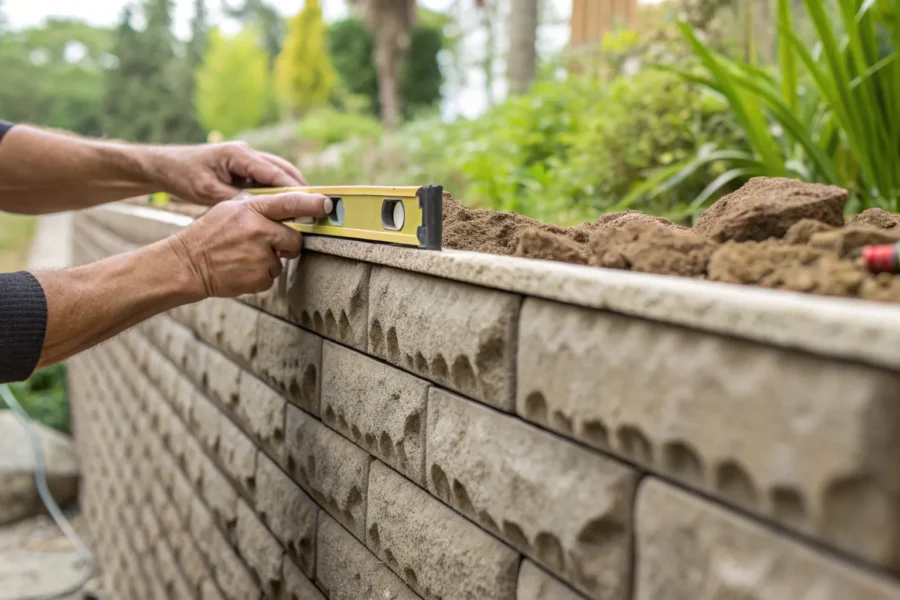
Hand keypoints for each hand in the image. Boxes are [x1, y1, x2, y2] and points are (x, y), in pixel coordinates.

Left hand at [147, 141, 308, 204]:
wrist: (166, 165)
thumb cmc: (184, 175)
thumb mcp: (207, 191)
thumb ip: (235, 199)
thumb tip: (260, 211)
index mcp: (239, 155)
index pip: (275, 172)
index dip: (295, 188)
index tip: (311, 202)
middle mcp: (247, 154)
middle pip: (283, 169)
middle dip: (301, 188)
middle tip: (317, 207)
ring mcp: (247, 160)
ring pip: (278, 173)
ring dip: (292, 189)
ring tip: (306, 209)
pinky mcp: (244, 168)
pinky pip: (268, 179)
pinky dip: (278, 191)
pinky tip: (284, 208)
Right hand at [166, 191, 331, 298]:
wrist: (186, 264)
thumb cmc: (209, 235)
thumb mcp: (230, 210)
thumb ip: (259, 209)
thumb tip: (289, 212)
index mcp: (250, 209)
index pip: (288, 203)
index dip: (311, 204)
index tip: (327, 205)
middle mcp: (257, 230)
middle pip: (294, 238)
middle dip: (286, 244)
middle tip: (264, 245)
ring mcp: (259, 255)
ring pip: (282, 260)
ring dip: (269, 261)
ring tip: (242, 257)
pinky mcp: (259, 278)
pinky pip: (272, 277)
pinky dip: (260, 276)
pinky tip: (240, 269)